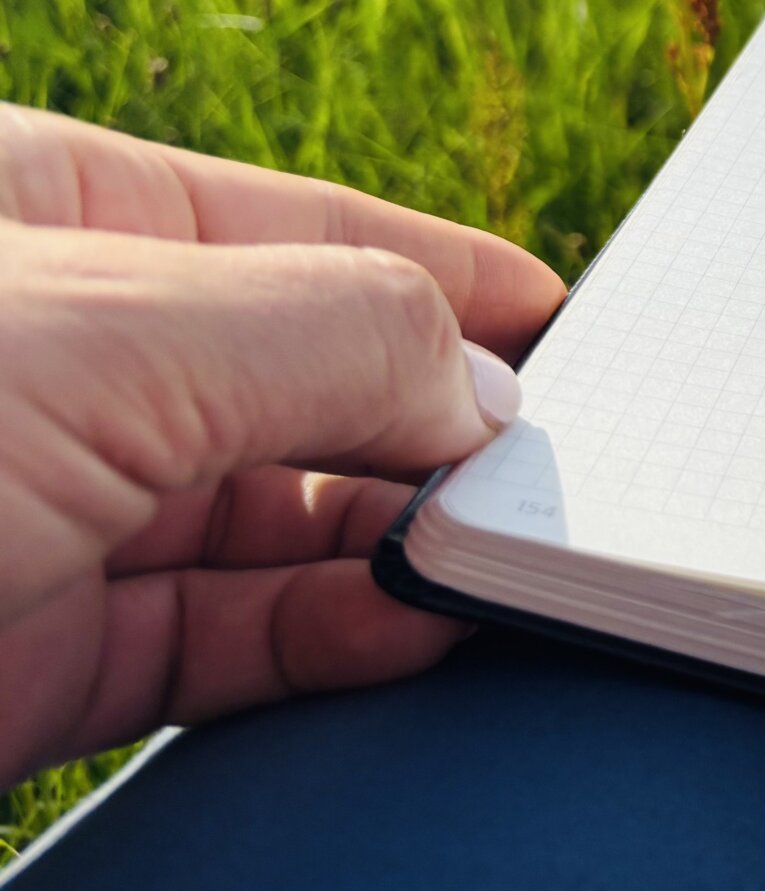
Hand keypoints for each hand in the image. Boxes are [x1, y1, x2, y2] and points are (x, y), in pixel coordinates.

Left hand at [0, 106, 563, 783]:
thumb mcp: (105, 334)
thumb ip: (336, 333)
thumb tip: (488, 391)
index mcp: (41, 215)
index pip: (298, 229)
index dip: (446, 271)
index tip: (583, 328)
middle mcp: (47, 363)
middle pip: (295, 379)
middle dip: (433, 421)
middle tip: (565, 473)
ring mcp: (29, 521)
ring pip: (265, 521)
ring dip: (393, 540)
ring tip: (508, 559)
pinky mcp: (12, 675)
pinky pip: (210, 644)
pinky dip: (323, 640)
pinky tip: (413, 629)